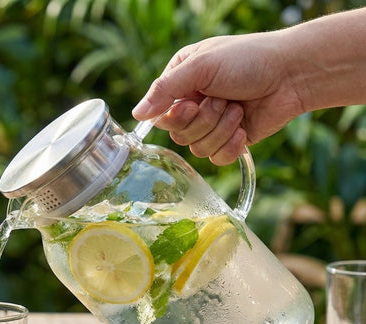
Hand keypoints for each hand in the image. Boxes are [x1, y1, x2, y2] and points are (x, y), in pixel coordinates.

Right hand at [132, 32, 303, 164]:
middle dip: (205, 120)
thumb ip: (165, 90)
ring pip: (198, 149)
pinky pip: (216, 159)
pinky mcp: (230, 141)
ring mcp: (212, 125)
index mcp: (181, 83)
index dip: (177, 116)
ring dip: (221, 130)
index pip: (161, 115)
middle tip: (223, 100)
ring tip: (238, 109)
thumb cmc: (247, 59)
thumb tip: (136, 115)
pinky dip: (231, 146)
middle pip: (179, 135)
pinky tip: (243, 129)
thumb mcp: (201, 66)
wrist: (291, 74)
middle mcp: (193, 105)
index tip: (193, 102)